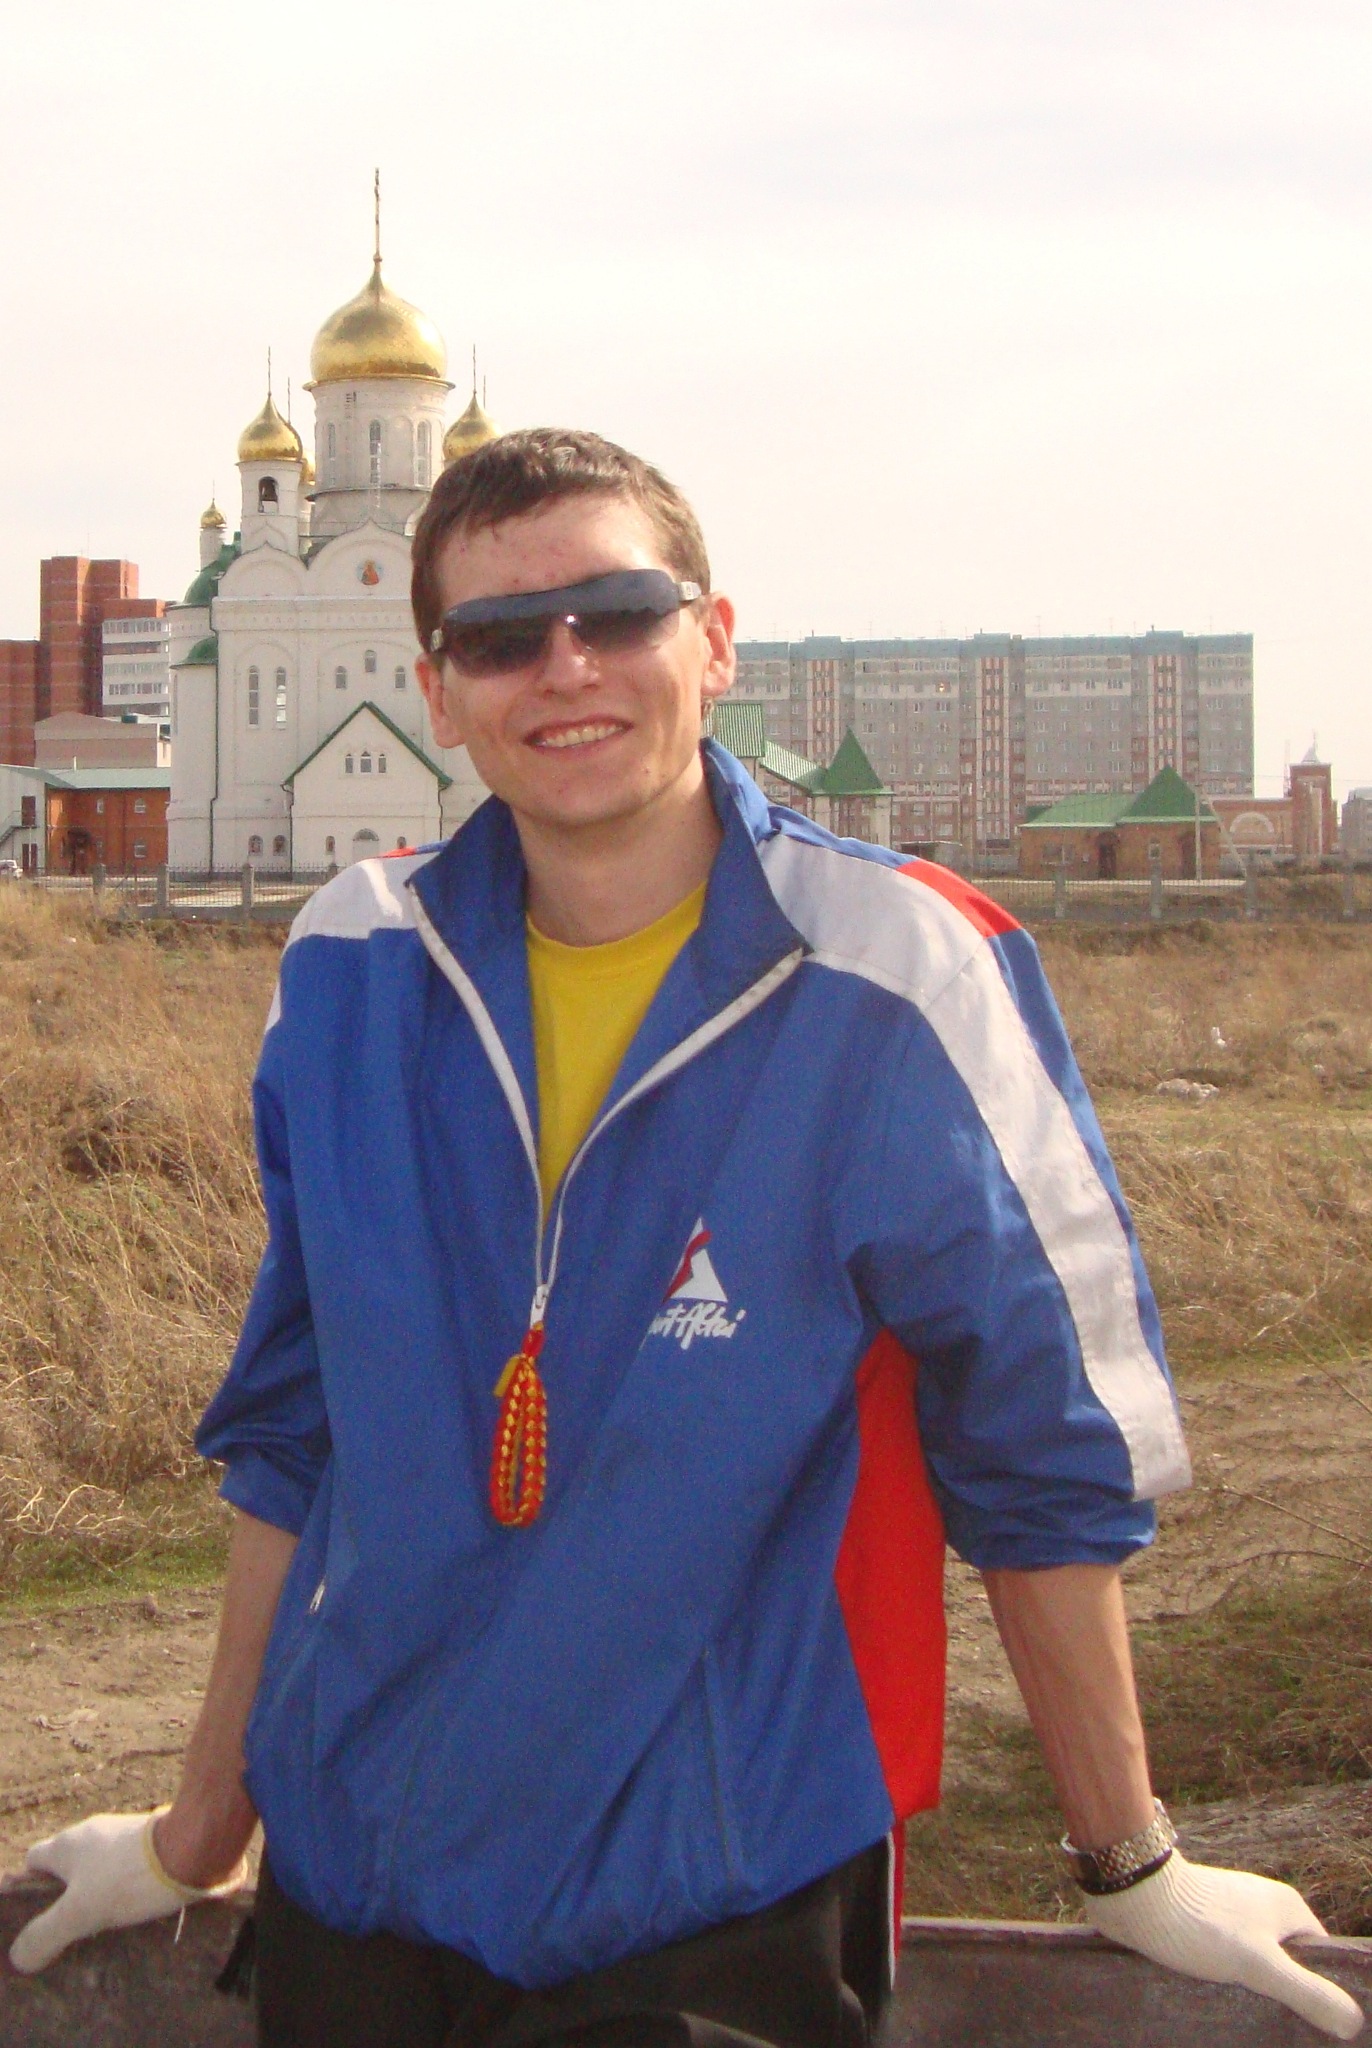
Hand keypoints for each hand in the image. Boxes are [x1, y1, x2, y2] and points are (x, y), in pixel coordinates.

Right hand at [8, 1809, 245, 1974]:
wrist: (194, 1848)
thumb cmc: (129, 1878)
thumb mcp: (78, 1913)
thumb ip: (44, 1935)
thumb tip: (19, 1956)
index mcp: (68, 1843)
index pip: (34, 1860)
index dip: (31, 1888)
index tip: (39, 1918)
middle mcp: (94, 1832)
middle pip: (69, 1866)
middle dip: (68, 1896)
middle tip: (72, 1931)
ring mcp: (126, 1834)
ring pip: (101, 1866)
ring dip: (101, 1892)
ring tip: (106, 1928)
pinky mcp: (154, 1841)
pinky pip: (130, 1866)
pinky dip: (129, 1886)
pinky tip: (138, 1911)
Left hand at [1083, 1850, 1364, 2039]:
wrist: (1134, 1893)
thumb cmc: (1200, 1924)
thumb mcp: (1261, 1965)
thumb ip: (1307, 1992)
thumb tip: (1353, 2021)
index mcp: (1286, 1907)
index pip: (1319, 1957)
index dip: (1321, 1990)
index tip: (1316, 2024)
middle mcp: (1260, 1906)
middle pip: (1285, 1962)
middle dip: (1283, 1994)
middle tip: (1280, 2030)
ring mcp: (1228, 1914)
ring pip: (1251, 1963)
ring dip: (1249, 1990)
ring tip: (1247, 2020)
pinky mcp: (1199, 1923)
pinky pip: (1221, 1960)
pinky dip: (1223, 1982)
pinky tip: (1218, 2006)